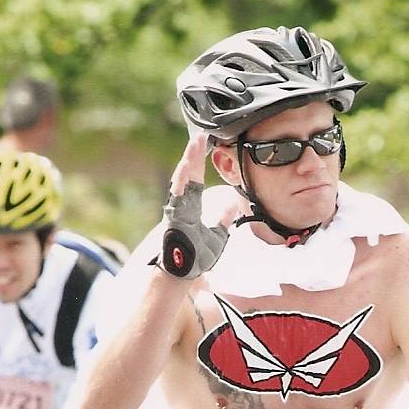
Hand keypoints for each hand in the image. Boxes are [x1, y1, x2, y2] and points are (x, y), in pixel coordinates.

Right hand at [154, 132, 238, 279]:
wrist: (184, 273)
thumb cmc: (196, 257)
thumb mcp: (217, 236)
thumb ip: (224, 219)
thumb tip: (234, 204)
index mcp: (191, 207)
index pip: (197, 179)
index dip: (200, 162)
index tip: (206, 145)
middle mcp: (182, 204)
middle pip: (190, 174)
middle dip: (195, 154)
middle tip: (202, 135)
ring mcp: (177, 208)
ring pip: (183, 179)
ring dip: (189, 160)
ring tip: (196, 143)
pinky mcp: (174, 216)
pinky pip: (178, 194)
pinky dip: (183, 179)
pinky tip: (188, 164)